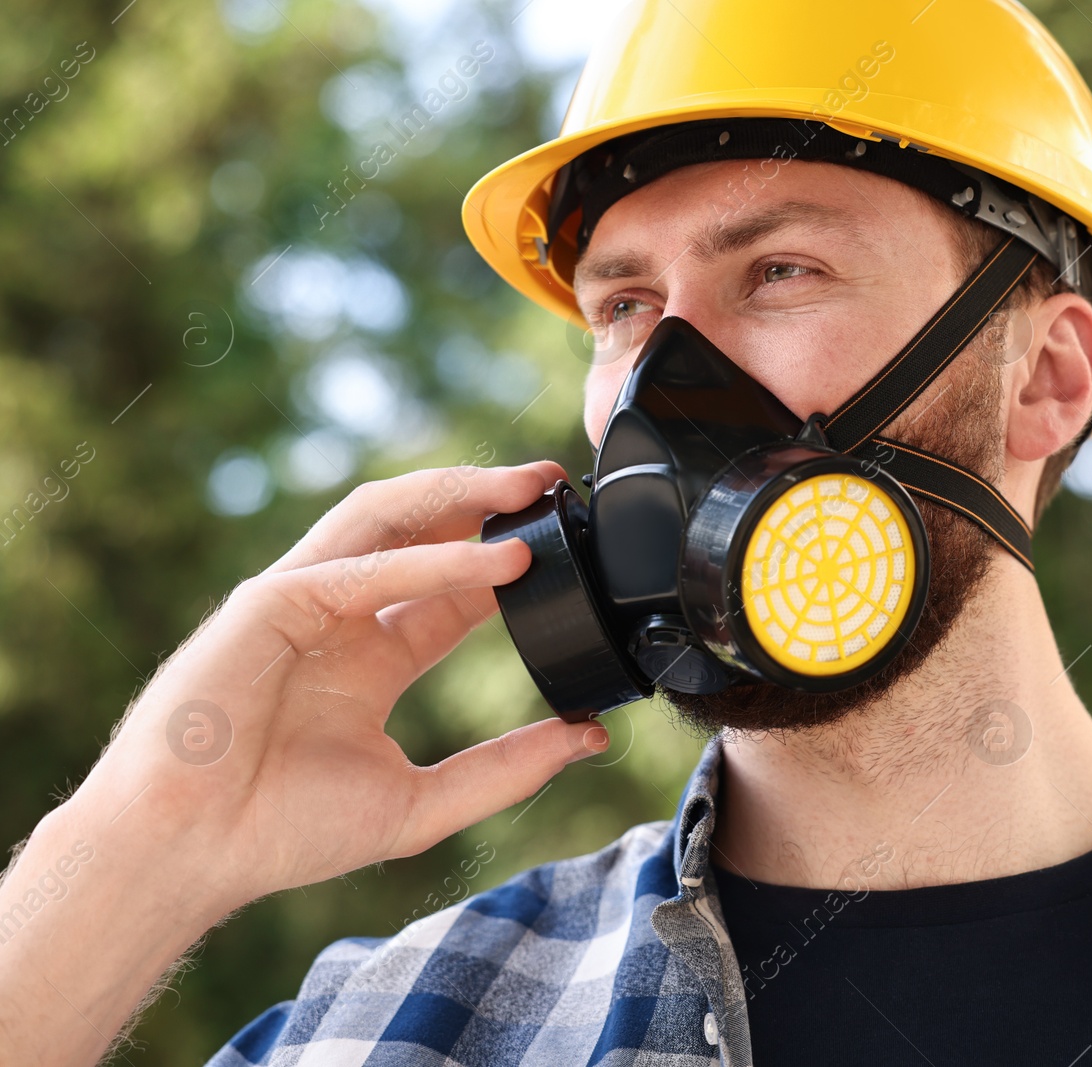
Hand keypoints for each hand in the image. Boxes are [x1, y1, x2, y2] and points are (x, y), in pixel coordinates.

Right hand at [0, 459, 612, 1065]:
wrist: (190, 855)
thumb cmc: (281, 831)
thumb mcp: (421, 803)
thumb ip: (507, 769)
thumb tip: (593, 735)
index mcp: (371, 657)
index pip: (454, 588)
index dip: (512, 557)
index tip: (580, 546)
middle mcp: (341, 616)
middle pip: (423, 530)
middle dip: (489, 500)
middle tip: (560, 485)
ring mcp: (304, 600)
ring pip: (388, 518)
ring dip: (461, 495)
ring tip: (531, 487)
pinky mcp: (270, 602)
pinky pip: (362, 568)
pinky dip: (432, 560)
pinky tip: (496, 560)